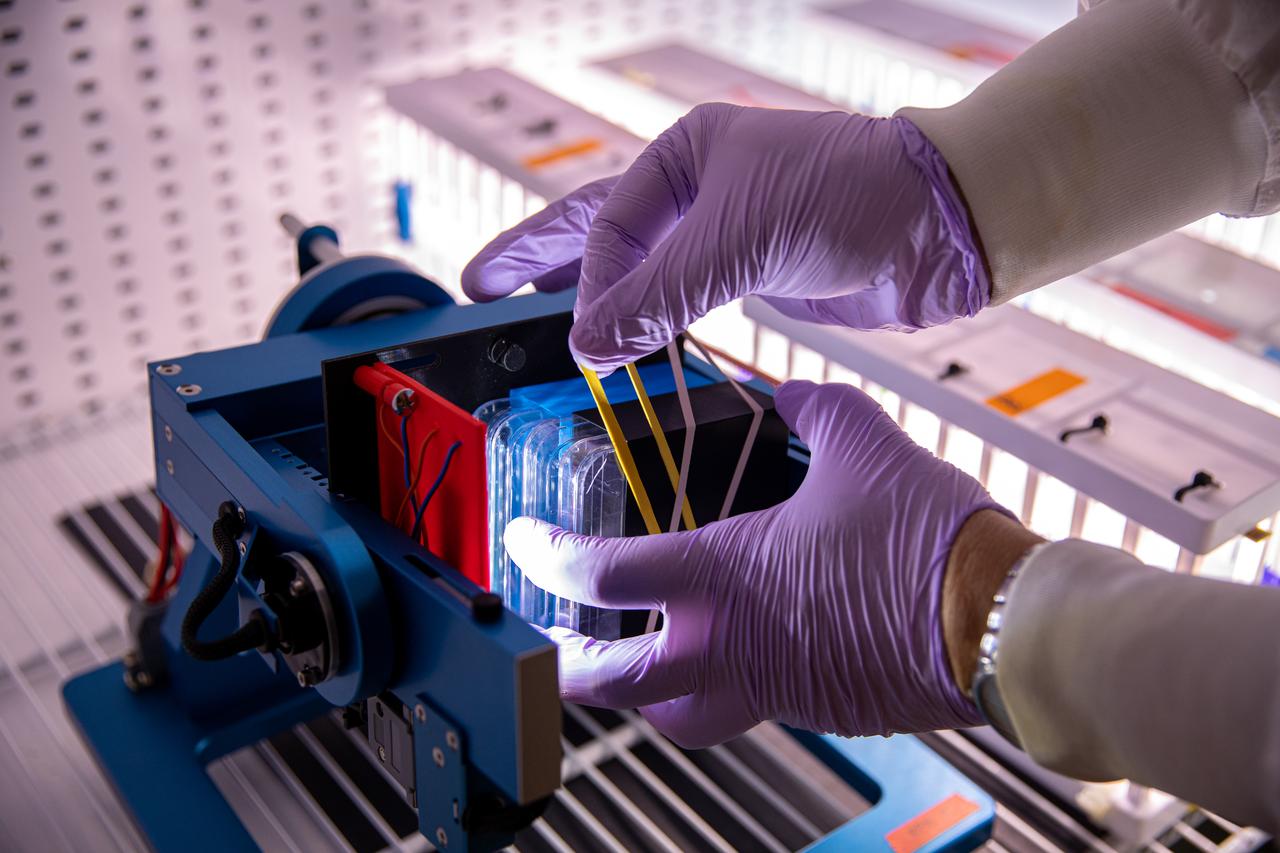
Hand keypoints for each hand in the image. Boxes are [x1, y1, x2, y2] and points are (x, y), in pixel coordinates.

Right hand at [463, 104, 989, 373]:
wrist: (938, 227)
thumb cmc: (848, 197)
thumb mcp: (740, 238)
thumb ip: (660, 293)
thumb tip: (588, 345)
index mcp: (685, 155)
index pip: (608, 227)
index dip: (589, 288)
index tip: (582, 343)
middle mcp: (697, 190)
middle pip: (597, 229)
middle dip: (538, 258)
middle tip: (479, 284)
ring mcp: (723, 234)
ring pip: (637, 270)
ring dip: (590, 297)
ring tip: (534, 316)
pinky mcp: (751, 276)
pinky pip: (679, 302)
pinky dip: (646, 324)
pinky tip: (621, 341)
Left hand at [503, 380, 1010, 747]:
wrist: (1002, 622)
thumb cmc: (928, 540)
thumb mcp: (862, 442)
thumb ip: (813, 408)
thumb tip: (792, 393)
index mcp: (724, 578)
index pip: (600, 577)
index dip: (544, 558)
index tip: (522, 544)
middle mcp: (733, 645)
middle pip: (612, 687)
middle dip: (563, 670)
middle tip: (547, 645)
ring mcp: (772, 688)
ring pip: (678, 715)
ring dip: (644, 691)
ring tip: (638, 659)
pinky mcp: (815, 707)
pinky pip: (749, 706)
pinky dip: (728, 681)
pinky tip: (750, 640)